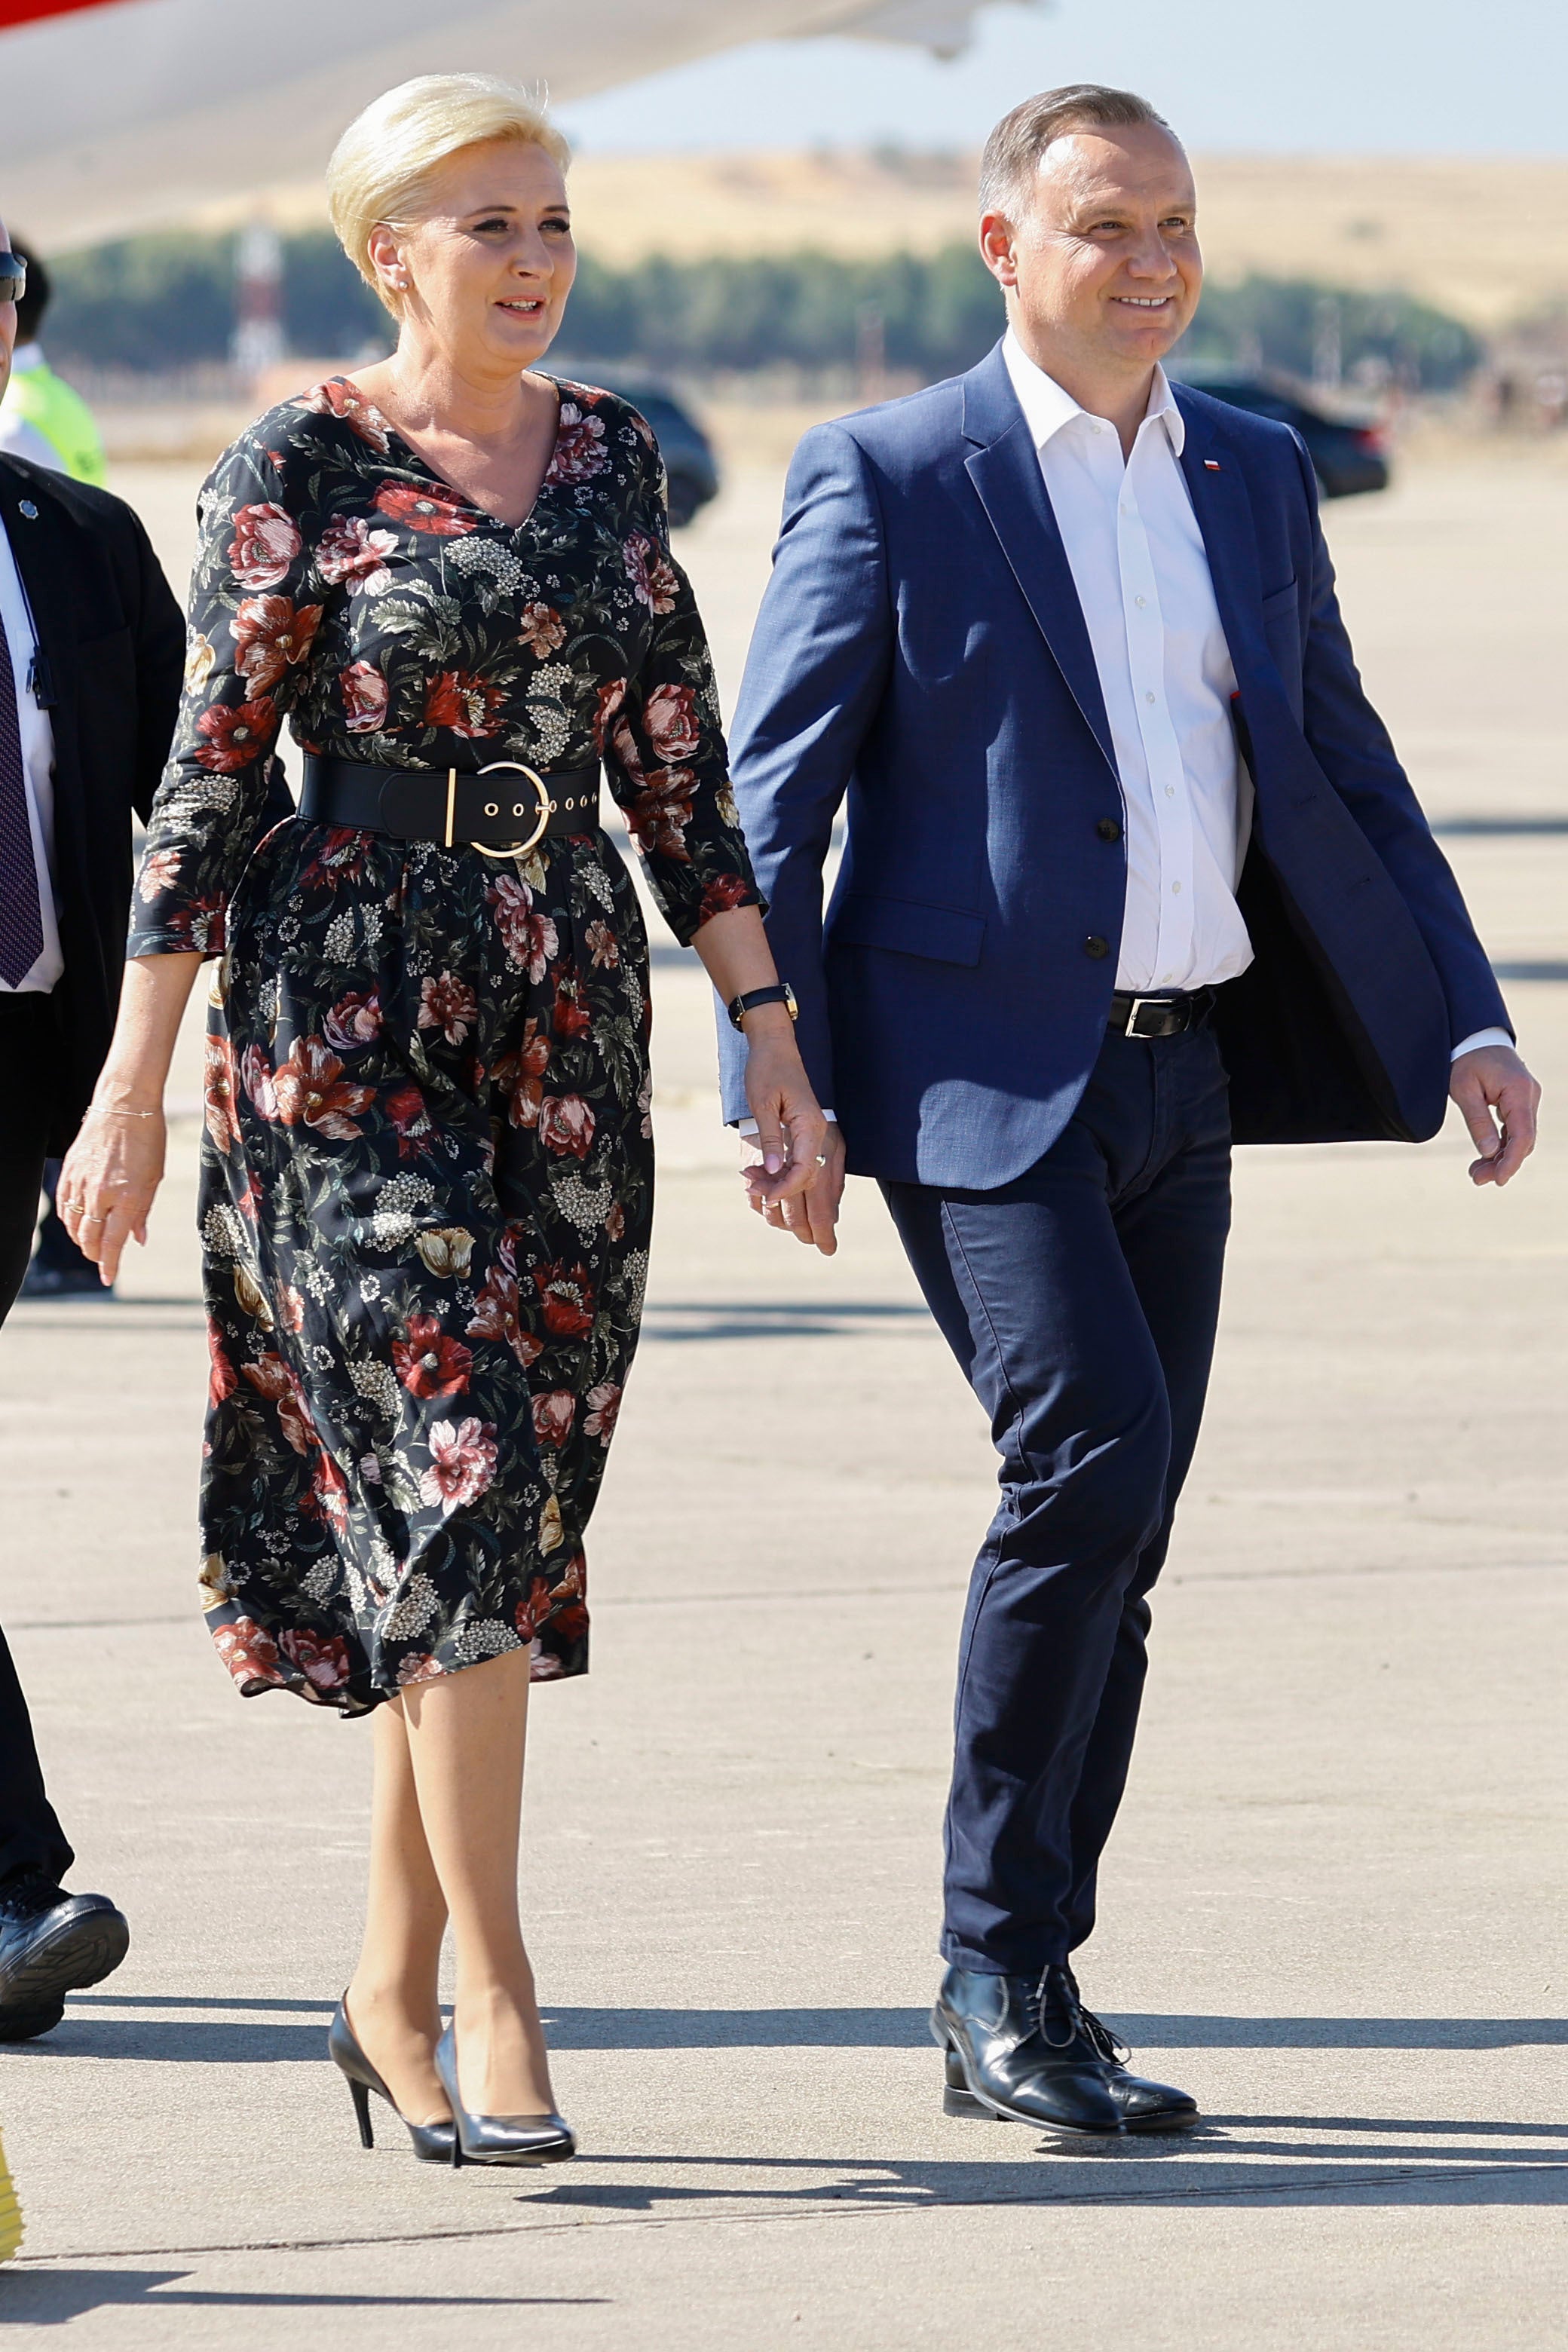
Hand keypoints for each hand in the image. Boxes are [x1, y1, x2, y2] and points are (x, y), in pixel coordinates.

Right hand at [56, 1104, 166, 1284]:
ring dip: (82, 1239)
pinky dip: (71, 1220)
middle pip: (90, 1238)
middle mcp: (102, 1193)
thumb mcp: (155, 1178)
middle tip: (102, 1261)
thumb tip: (137, 1239)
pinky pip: (65, 1205)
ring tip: (92, 1244)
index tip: (108, 1279)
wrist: (124, 1104)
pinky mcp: (69, 1171)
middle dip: (95, 1255)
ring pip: (74, 1224)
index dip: (110, 1264)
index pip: (114, 1242)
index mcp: (128, 1196)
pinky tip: (79, 1223)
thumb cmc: (148, 1140)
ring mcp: (82, 1182)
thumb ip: (142, 1212)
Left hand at [739, 1011, 835, 1253]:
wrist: (776, 1049)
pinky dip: (815, 1195)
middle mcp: (823, 1138)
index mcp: (812, 1128)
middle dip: (823, 1220)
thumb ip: (770, 1140)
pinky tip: (808, 1209)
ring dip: (816, 1209)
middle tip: (826, 1250)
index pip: (803, 1172)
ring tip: (809, 1232)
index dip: (784, 1191)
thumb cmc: (767, 1072)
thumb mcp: (763, 1103)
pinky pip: (822, 1176)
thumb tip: (772, 1174)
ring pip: (826, 1186)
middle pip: (826, 1188)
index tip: (766, 1200)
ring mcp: (824, 1140)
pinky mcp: (817, 1140)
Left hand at [1449, 1044, 1539, 1186]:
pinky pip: (1516, 1129)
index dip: (1512, 1160)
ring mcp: (1527, 1098)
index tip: (1498, 1179)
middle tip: (1476, 1179)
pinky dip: (1502, 1145)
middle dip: (1503, 1163)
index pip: (1523, 1134)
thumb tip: (1489, 1152)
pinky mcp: (1520, 1102)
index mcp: (1518, 1090)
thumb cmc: (1466, 1060)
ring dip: (1501, 1157)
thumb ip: (1477, 1121)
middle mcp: (1529, 1095)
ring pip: (1520, 1137)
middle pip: (1524, 1139)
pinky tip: (1485, 1159)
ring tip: (1476, 1173)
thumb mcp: (1464, 1090)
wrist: (1474, 1038)